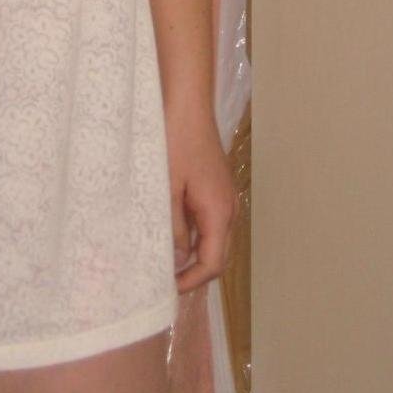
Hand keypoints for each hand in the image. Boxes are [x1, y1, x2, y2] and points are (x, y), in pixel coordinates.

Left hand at [166, 104, 237, 292]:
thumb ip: (172, 228)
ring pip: (214, 238)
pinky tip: (171, 231)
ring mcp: (224, 195)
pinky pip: (209, 221)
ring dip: (193, 253)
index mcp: (219, 211)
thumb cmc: (174, 141)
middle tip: (164, 281)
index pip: (214, 263)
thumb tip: (177, 260)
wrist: (187, 102)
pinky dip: (194, 234)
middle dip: (194, 272)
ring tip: (164, 260)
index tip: (167, 289)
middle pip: (218, 254)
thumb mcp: (166, 189)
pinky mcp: (216, 186)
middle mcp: (228, 207)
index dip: (192, 282)